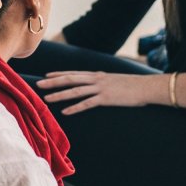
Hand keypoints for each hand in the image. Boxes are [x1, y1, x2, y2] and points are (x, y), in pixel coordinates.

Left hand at [37, 71, 160, 114]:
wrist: (147, 86)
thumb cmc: (134, 85)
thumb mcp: (116, 81)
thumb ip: (105, 82)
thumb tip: (99, 86)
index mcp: (98, 75)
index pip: (74, 73)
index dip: (59, 74)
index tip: (46, 75)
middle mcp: (97, 79)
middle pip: (70, 79)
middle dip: (53, 82)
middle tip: (38, 84)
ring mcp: (101, 88)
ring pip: (75, 91)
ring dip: (60, 95)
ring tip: (46, 98)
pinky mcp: (106, 98)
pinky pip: (87, 104)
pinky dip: (75, 108)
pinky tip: (65, 112)